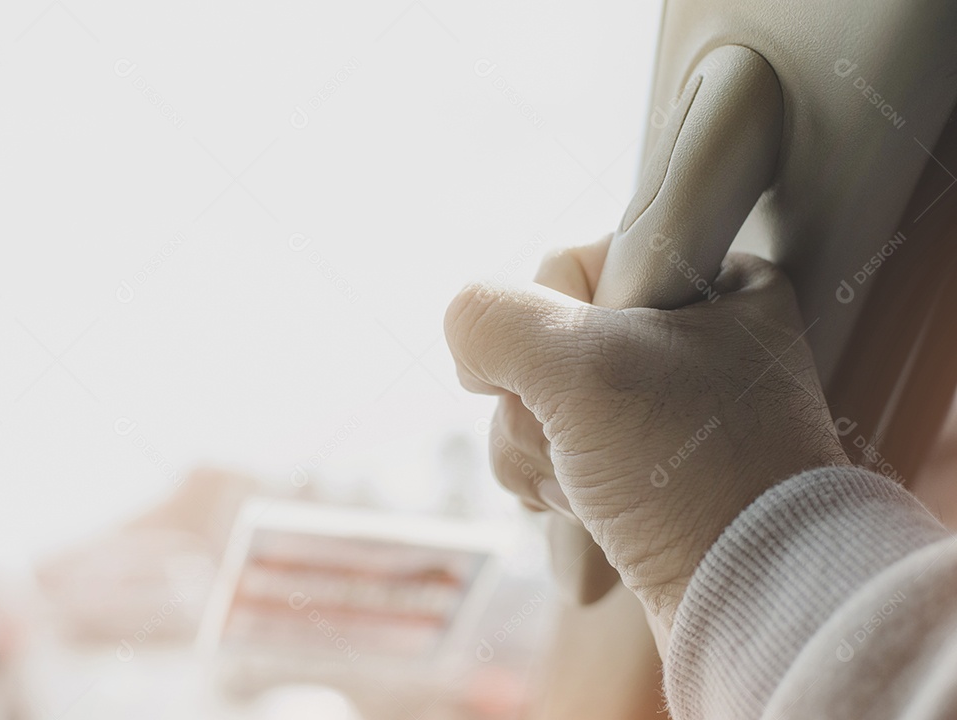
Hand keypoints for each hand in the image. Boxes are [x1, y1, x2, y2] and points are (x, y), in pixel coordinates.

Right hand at [444, 237, 848, 632]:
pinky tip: (587, 510)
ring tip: (592, 490)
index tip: (583, 375)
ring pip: (536, 401)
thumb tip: (468, 345)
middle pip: (542, 343)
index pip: (570, 265)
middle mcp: (687, 337)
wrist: (748, 606)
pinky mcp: (639, 464)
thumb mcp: (578, 366)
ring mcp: (660, 407)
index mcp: (709, 283)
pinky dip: (552, 482)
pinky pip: (554, 449)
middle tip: (585, 442)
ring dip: (539, 453)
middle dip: (539, 408)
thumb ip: (492, 318)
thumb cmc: (689, 476)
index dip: (549, 325)